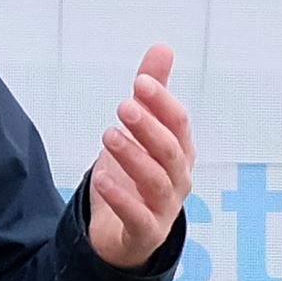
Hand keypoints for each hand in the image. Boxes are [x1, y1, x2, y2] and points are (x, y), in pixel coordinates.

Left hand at [86, 45, 194, 270]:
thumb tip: (163, 47)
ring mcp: (164, 208)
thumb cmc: (133, 176)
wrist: (120, 231)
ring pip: (155, 181)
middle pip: (169, 150)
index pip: (178, 123)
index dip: (162, 102)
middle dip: (148, 127)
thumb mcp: (139, 131)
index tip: (140, 82)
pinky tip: (102, 180)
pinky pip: (138, 217)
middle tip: (122, 106)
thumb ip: (151, 93)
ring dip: (133, 157)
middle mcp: (178, 178)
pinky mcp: (146, 233)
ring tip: (108, 136)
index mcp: (180, 151)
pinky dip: (122, 198)